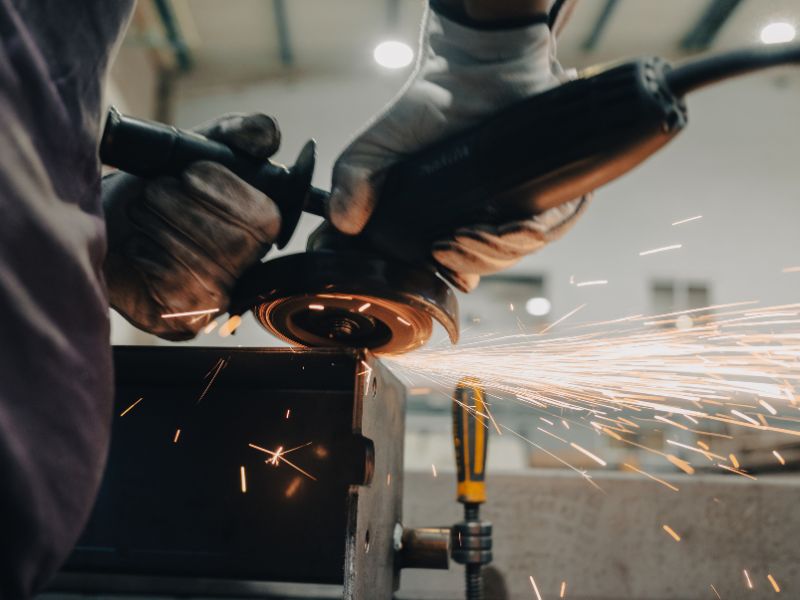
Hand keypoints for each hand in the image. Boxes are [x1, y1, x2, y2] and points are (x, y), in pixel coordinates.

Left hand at [103, 113, 281, 339]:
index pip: (266, 219)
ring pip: (195, 257)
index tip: (191, 173)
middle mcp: (245, 274)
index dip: (224, 190)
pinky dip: (142, 252)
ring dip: (156, 222)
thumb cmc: (151, 188)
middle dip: (181, 202)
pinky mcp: (178, 322)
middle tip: (157, 194)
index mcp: (258, 235)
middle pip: (230, 239)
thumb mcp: (196, 148)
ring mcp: (213, 302)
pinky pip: (167, 280)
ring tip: (144, 218)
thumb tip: (269, 134)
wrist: (97, 221)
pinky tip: (137, 248)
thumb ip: (239, 133)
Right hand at [328, 1, 587, 290]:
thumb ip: (353, 178)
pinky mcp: (548, 190)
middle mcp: (480, 220)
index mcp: (443, 223)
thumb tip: (342, 221)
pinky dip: (537, 231)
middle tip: (453, 241)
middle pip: (484, 266)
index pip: (449, 270)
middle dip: (471, 262)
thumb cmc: (428, 107)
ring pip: (517, 252)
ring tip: (480, 229)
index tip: (436, 260)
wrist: (478, 67)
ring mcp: (515, 207)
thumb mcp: (376, 144)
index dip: (445, 276)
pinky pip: (553, 227)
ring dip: (500, 249)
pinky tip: (520, 221)